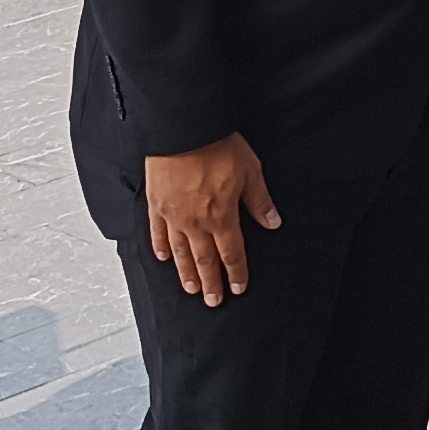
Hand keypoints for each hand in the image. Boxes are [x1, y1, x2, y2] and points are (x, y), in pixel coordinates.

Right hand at [147, 135, 279, 305]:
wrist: (182, 128)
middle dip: (210, 283)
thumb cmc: (217, 145)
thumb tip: (273, 222)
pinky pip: (157, 233)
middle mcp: (196, 223)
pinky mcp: (156, 204)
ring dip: (186, 273)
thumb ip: (259, 200)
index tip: (238, 288)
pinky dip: (161, 248)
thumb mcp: (250, 170)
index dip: (236, 273)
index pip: (231, 254)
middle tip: (212, 301)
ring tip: (190, 289)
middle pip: (205, 260)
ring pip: (180, 253)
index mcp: (221, 217)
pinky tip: (163, 258)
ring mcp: (173, 216)